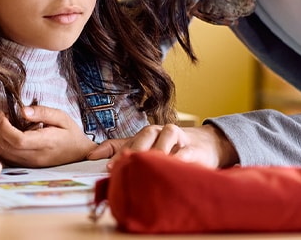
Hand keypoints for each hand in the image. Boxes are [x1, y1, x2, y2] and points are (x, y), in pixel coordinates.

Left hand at [0, 105, 97, 166]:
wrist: (79, 153)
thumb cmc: (71, 134)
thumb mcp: (61, 117)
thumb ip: (42, 112)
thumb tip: (22, 110)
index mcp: (45, 142)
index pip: (17, 140)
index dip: (4, 127)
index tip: (4, 114)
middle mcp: (35, 156)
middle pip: (6, 146)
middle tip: (1, 116)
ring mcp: (30, 163)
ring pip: (3, 154)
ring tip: (3, 124)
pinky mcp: (27, 166)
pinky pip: (7, 158)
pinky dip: (2, 146)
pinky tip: (7, 136)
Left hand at [88, 124, 237, 168]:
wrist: (208, 144)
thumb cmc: (174, 147)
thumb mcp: (149, 148)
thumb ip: (123, 149)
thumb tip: (92, 156)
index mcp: (147, 134)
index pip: (126, 141)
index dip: (113, 152)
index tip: (106, 167)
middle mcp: (160, 132)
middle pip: (145, 136)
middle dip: (134, 152)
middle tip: (123, 167)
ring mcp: (177, 138)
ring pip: (164, 141)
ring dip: (155, 154)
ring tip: (146, 167)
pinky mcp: (193, 149)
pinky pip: (183, 154)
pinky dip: (176, 161)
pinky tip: (169, 169)